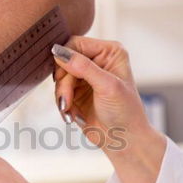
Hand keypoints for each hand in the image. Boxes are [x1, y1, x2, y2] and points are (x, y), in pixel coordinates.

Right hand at [53, 37, 166, 182]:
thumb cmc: (124, 112)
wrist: (123, 139)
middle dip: (63, 83)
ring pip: (59, 78)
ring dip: (62, 96)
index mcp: (109, 52)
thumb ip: (83, 67)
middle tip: (66, 101)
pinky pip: (59, 92)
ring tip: (69, 111)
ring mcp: (86, 76)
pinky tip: (72, 115)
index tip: (60, 77)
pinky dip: (62, 104)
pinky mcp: (77, 91)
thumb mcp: (107, 86)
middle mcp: (97, 61)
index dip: (65, 58)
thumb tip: (59, 52)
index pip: (76, 44)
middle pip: (64, 61)